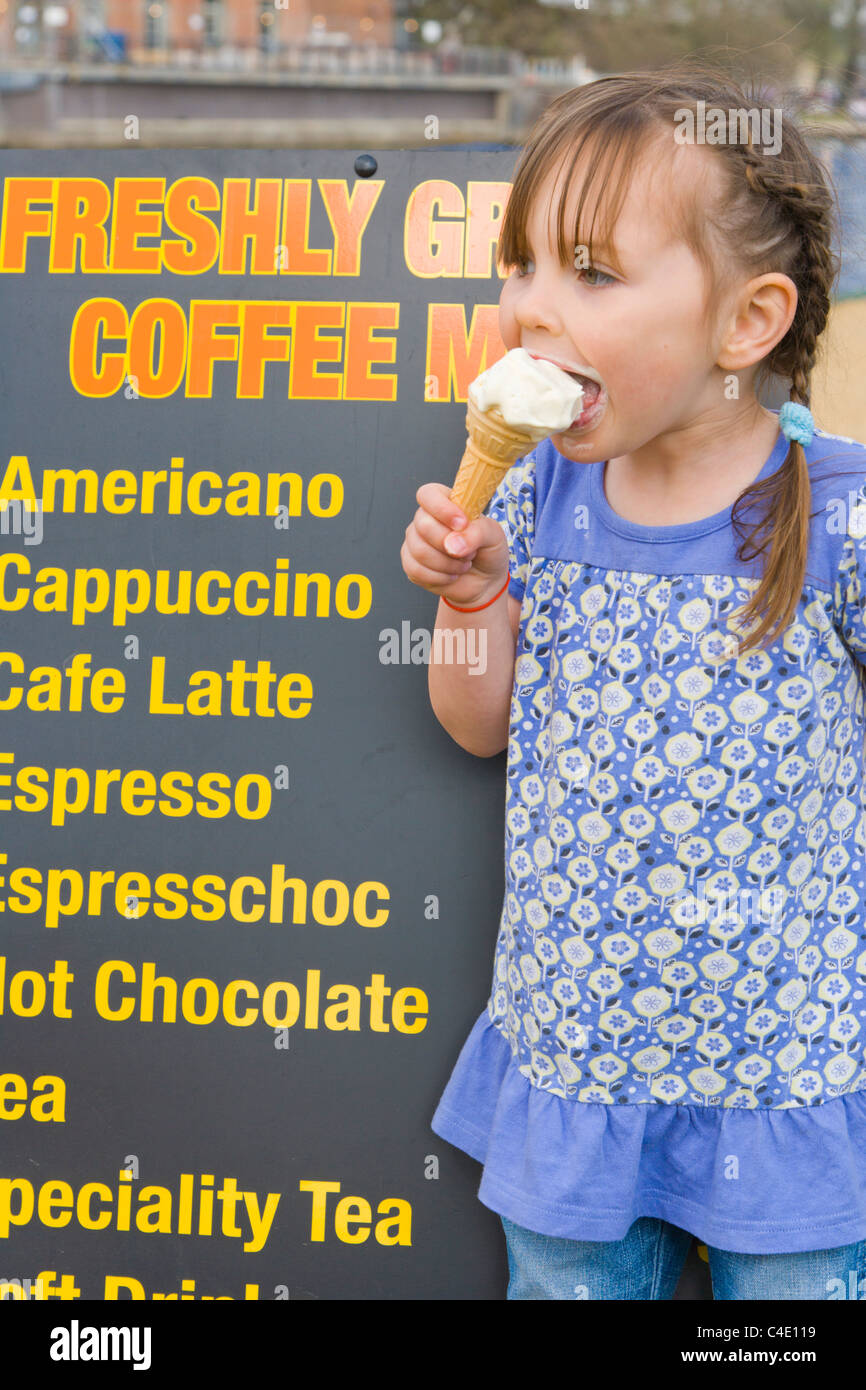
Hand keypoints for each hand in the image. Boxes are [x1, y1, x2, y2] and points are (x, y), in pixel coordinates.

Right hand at [401, 483, 509, 607]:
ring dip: (448, 564)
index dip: (442, 509)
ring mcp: (415, 541)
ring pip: (420, 551)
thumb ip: (477, 533)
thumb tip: (453, 544)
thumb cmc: (488, 551)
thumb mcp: (493, 535)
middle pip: (423, 526)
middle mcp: (425, 519)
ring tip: (463, 564)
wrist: (485, 580)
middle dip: (450, 544)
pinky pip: (416, 570)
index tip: (462, 524)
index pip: (428, 494)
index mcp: (445, 502)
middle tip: (469, 551)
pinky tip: (452, 575)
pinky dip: (440, 577)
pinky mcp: (411, 564)